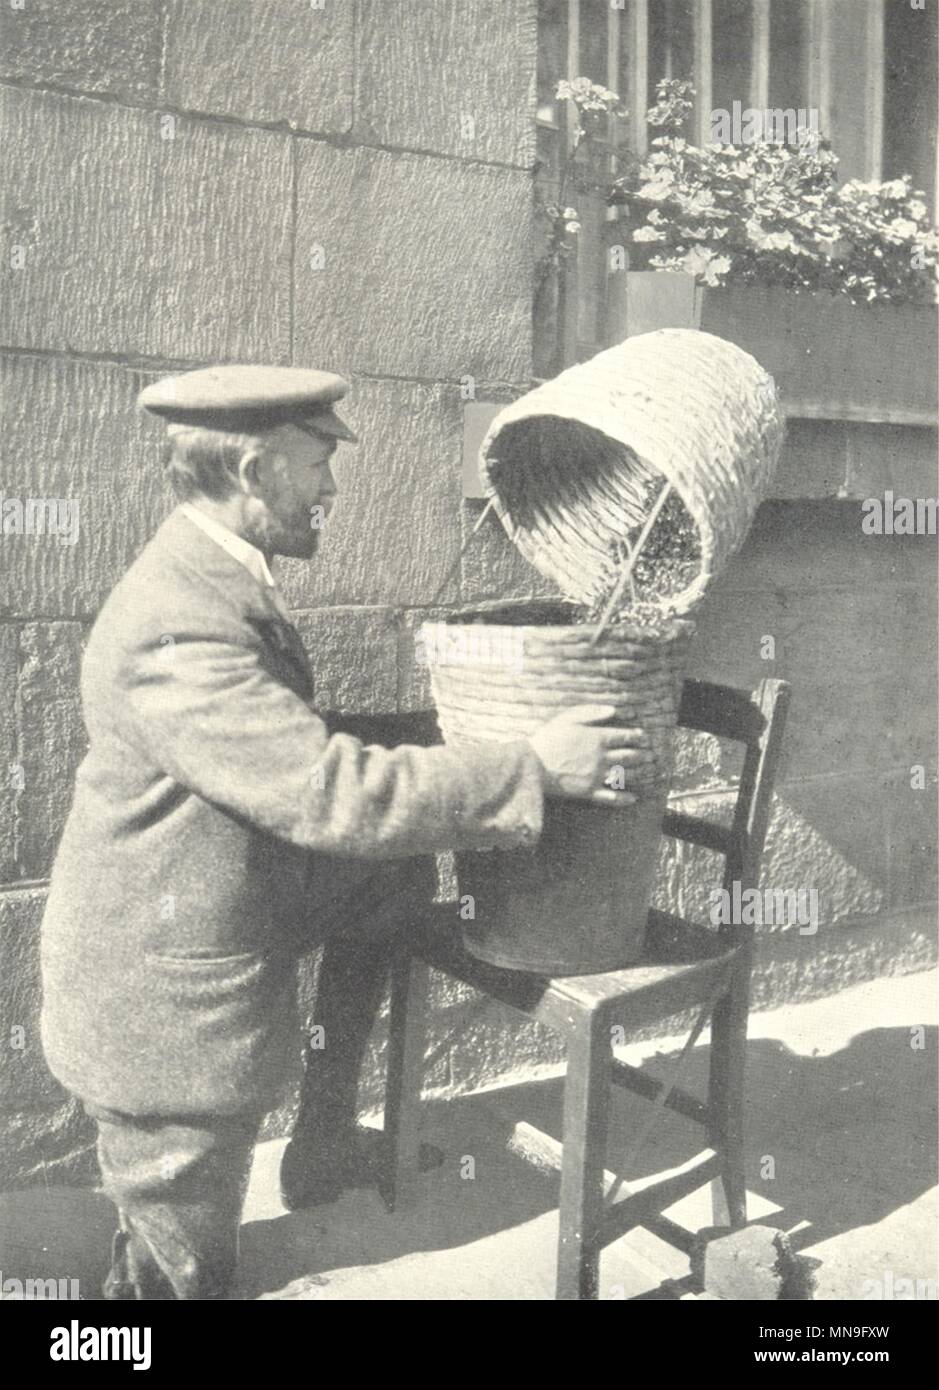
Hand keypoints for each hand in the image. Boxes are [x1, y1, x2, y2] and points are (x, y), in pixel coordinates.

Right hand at [527, 704, 654, 806]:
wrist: (532, 765)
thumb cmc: (548, 739)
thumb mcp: (568, 718)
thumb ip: (592, 712)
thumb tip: (614, 710)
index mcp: (597, 738)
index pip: (624, 736)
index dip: (636, 736)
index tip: (643, 737)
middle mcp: (602, 758)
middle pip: (628, 756)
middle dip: (641, 754)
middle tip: (649, 754)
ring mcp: (597, 776)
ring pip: (624, 775)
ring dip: (638, 772)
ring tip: (646, 770)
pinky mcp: (589, 792)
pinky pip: (611, 797)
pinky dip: (624, 798)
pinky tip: (634, 798)